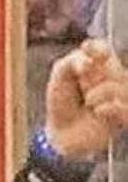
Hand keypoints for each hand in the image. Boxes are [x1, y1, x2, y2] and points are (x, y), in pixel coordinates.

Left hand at [45, 39, 127, 159]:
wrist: (61, 133)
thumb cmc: (62, 104)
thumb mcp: (59, 77)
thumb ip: (71, 62)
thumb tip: (90, 61)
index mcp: (97, 65)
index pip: (103, 48)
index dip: (97, 49)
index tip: (86, 51)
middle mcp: (112, 77)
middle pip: (112, 66)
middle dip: (92, 76)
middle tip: (83, 88)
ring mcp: (121, 96)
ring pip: (120, 84)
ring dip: (98, 93)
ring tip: (88, 103)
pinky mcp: (124, 114)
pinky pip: (123, 106)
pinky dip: (108, 108)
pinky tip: (98, 112)